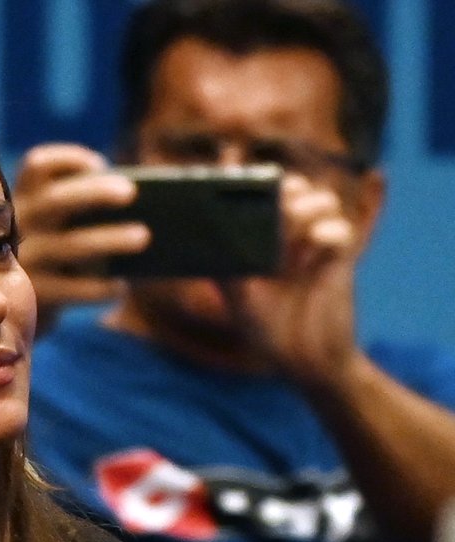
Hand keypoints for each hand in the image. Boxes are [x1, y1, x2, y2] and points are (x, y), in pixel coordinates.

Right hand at [13, 144, 148, 327]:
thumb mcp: (51, 230)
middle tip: (132, 192)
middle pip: (55, 200)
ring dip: (110, 238)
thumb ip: (78, 215)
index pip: (36, 166)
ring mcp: (24, 260)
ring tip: (143, 236)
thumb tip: (139, 215)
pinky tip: (122, 287)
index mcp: (22, 199)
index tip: (101, 164)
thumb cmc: (46, 259)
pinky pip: (71, 288)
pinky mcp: (32, 295)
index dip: (69, 160)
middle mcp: (18, 225)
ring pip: (70, 245)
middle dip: (95, 192)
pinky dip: (100, 286)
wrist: (7, 310)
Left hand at [220, 173, 360, 384]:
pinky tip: (320, 239)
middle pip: (292, 192)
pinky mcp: (339, 260)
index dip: (249, 182)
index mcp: (258, 242)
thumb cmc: (267, 330)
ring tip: (297, 213)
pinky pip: (342, 231)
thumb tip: (211, 238)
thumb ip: (229, 267)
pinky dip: (332, 229)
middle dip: (286, 187)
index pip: (255, 200)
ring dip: (310, 202)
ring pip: (321, 202)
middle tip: (280, 192)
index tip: (234, 167)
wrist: (306, 361)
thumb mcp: (239, 299)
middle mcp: (285, 239)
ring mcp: (313, 246)